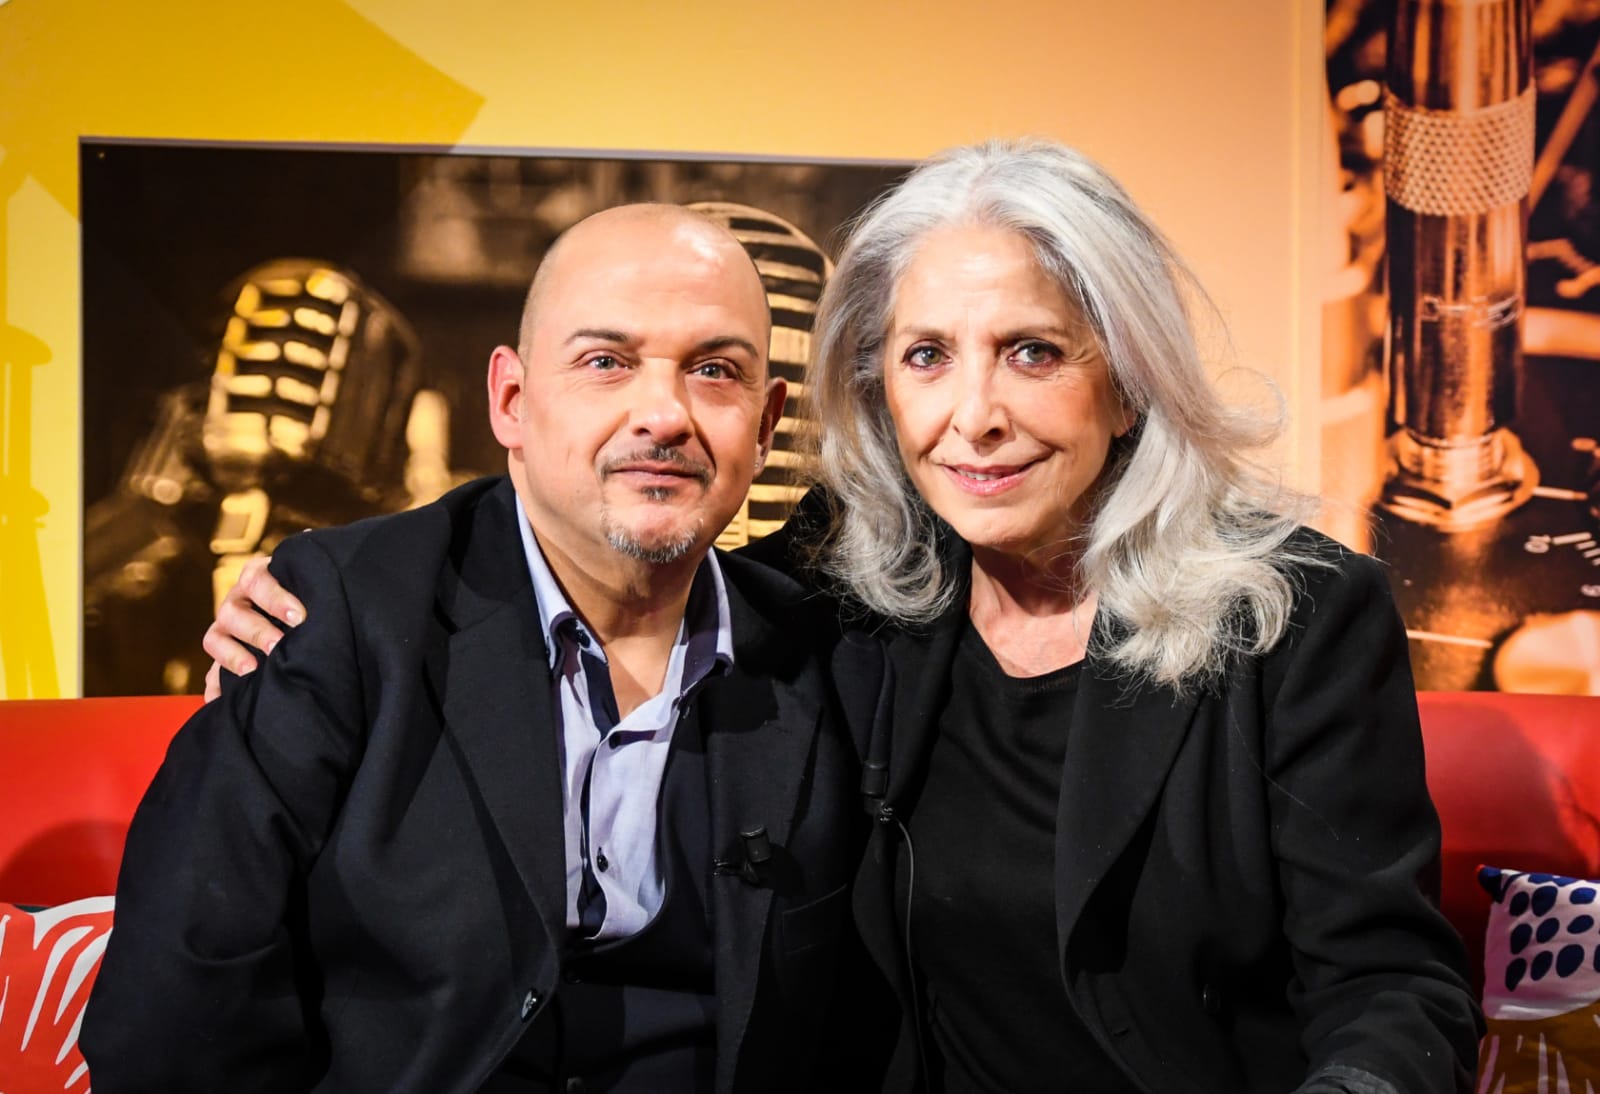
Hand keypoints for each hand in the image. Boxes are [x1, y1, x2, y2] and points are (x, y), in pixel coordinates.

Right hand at [201, 555, 305, 700]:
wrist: (303, 622)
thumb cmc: (310, 595)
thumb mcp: (312, 579)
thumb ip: (312, 565)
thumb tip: (312, 537)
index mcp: (259, 578)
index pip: (258, 578)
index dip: (276, 596)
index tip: (300, 615)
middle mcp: (237, 602)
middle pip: (232, 611)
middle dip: (257, 629)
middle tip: (280, 645)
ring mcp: (225, 632)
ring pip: (214, 638)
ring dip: (232, 655)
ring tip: (254, 670)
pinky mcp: (221, 661)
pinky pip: (209, 676)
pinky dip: (214, 689)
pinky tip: (223, 702)